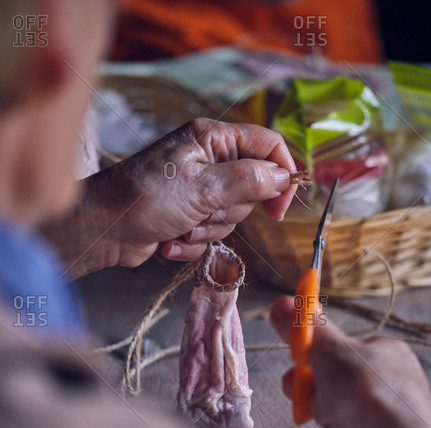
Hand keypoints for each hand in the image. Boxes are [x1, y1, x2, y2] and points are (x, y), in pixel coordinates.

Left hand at [48, 118, 295, 277]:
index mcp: (213, 139)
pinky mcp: (188, 215)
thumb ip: (249, 180)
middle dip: (229, 211)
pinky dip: (193, 242)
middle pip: (251, 188)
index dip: (281, 174)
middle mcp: (208, 160)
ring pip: (232, 216)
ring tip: (182, 226)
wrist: (104, 229)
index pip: (267, 146)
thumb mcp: (204, 187)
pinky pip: (211, 234)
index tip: (280, 207)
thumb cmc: (147, 198)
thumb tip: (283, 176)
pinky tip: (170, 239)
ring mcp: (198, 189)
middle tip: (203, 212)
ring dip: (208, 230)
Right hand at [270, 296, 430, 427]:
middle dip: (314, 393)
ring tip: (336, 422)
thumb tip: (282, 303)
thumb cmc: (365, 391)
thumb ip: (304, 330)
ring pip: (336, 413)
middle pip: (334, 383)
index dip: (316, 355)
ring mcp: (386, 419)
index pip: (344, 348)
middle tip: (304, 396)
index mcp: (387, 353)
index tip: (297, 359)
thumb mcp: (328, 350)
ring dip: (326, 418)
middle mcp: (391, 383)